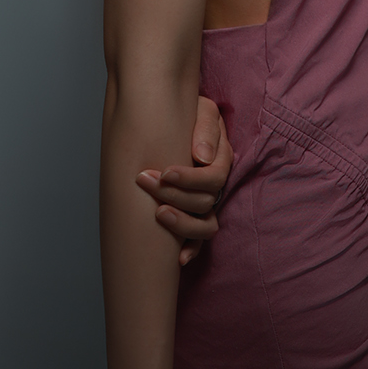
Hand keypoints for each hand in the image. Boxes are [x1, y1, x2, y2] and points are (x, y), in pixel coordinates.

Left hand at [136, 95, 233, 264]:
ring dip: (182, 224)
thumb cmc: (188, 112)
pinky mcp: (195, 214)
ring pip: (206, 225)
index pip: (214, 178)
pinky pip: (200, 239)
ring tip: (157, 214)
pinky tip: (178, 259)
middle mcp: (216, 183)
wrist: (172, 113)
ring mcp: (207, 201)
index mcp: (221, 158)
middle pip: (206, 202)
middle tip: (146, 182)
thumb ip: (206, 128)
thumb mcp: (201, 110)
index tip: (164, 172)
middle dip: (175, 196)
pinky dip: (191, 250)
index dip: (190, 179)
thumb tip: (203, 157)